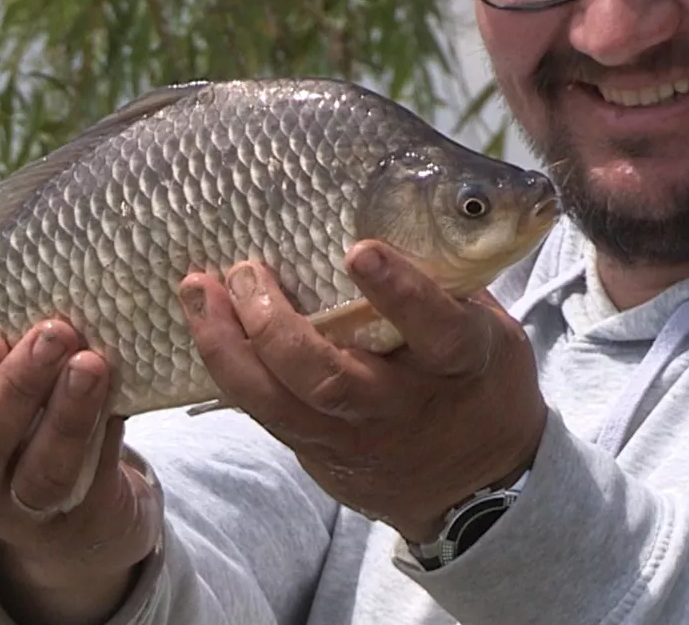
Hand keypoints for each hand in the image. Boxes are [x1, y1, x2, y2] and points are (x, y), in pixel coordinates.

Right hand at [0, 321, 161, 624]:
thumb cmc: (32, 418)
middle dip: (17, 384)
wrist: (81, 508)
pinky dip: (103, 431)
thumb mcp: (1, 382)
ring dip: (67, 412)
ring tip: (91, 363)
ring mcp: (27, 503)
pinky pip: (90, 478)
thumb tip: (35, 273)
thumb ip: (5, 341)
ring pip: (41, 470)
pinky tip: (117, 392)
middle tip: (52, 333)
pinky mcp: (81, 513)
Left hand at [177, 241, 545, 542]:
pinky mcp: (320, 453)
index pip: (435, 329)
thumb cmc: (478, 378)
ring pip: (282, 403)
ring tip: (199, 290)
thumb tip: (408, 206)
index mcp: (460, 363)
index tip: (360, 250)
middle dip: (276, 326)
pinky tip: (206, 324)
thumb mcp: (489, 328)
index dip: (399, 292)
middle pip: (331, 379)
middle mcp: (402, 405)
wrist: (476, 483)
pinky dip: (229, 367)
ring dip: (229, 346)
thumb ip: (449, 282)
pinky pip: (265, 414)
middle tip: (245, 270)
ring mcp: (356, 436)